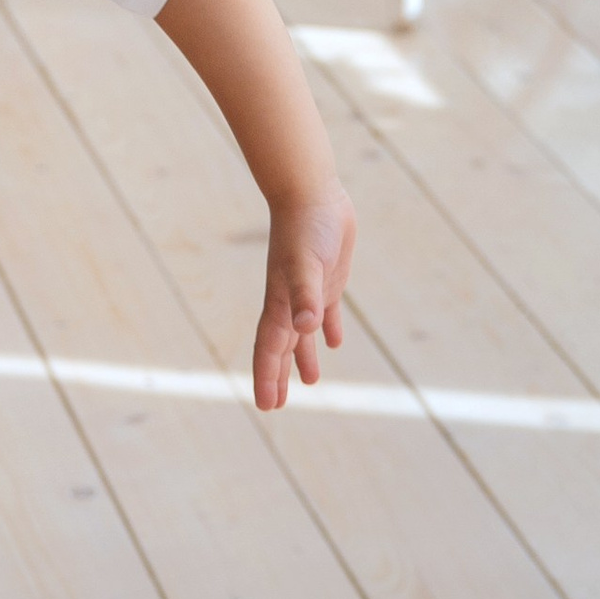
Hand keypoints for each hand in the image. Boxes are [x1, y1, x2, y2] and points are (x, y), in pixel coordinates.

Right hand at [253, 180, 355, 411]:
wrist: (312, 192)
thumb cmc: (307, 227)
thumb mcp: (307, 263)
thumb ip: (306, 296)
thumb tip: (306, 330)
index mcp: (281, 302)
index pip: (270, 349)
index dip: (267, 377)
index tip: (267, 406)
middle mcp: (291, 300)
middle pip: (281, 347)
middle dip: (277, 375)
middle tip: (275, 405)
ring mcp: (308, 290)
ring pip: (302, 333)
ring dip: (302, 357)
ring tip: (309, 381)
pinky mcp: (327, 278)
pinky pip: (325, 311)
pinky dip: (327, 329)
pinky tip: (332, 342)